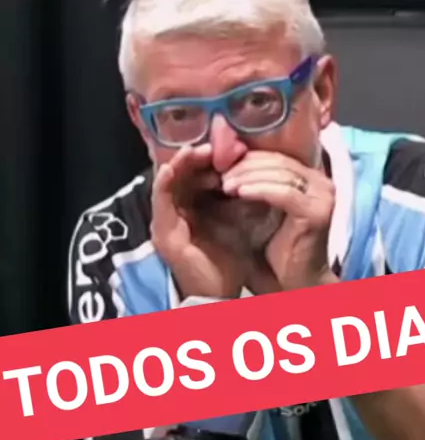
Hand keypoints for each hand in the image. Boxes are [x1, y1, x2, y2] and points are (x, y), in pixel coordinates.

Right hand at [151, 144, 244, 298]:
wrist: (222, 295)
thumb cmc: (228, 259)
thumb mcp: (235, 219)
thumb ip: (237, 195)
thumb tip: (250, 164)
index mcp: (191, 207)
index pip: (193, 174)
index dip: (205, 159)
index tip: (225, 147)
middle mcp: (174, 212)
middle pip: (179, 175)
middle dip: (194, 157)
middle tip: (211, 144)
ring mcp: (165, 223)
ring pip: (167, 183)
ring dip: (179, 165)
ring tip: (194, 149)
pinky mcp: (163, 233)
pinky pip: (159, 202)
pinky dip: (163, 183)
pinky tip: (171, 168)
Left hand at [222, 151, 335, 290]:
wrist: (294, 284)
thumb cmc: (275, 250)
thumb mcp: (260, 211)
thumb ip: (253, 187)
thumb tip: (222, 166)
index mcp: (310, 179)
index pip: (276, 157)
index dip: (247, 158)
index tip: (220, 166)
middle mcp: (321, 183)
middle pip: (278, 162)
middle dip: (245, 166)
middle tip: (219, 174)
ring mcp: (323, 197)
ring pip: (280, 174)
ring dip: (248, 176)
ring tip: (225, 184)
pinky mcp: (317, 212)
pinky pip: (284, 193)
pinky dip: (259, 190)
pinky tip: (239, 193)